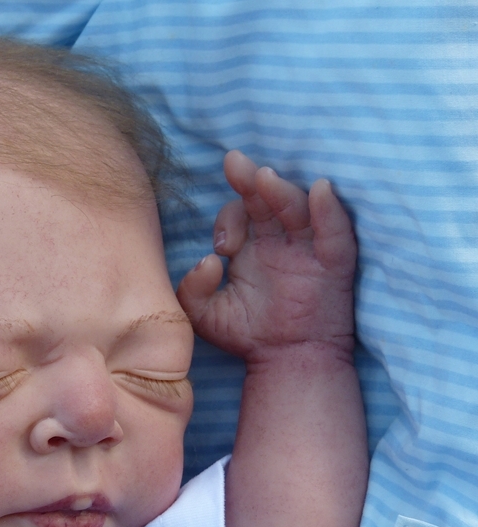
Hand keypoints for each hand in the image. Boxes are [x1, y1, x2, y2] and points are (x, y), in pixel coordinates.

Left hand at [177, 150, 356, 364]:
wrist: (287, 363)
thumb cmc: (248, 336)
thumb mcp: (205, 314)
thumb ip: (191, 289)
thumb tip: (207, 261)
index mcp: (252, 246)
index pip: (239, 213)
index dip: (227, 219)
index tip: (221, 246)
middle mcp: (280, 240)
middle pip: (266, 199)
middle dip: (249, 181)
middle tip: (233, 163)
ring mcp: (308, 248)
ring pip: (297, 208)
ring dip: (282, 191)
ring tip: (264, 178)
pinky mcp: (334, 263)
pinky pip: (335, 231)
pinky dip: (330, 210)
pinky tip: (321, 190)